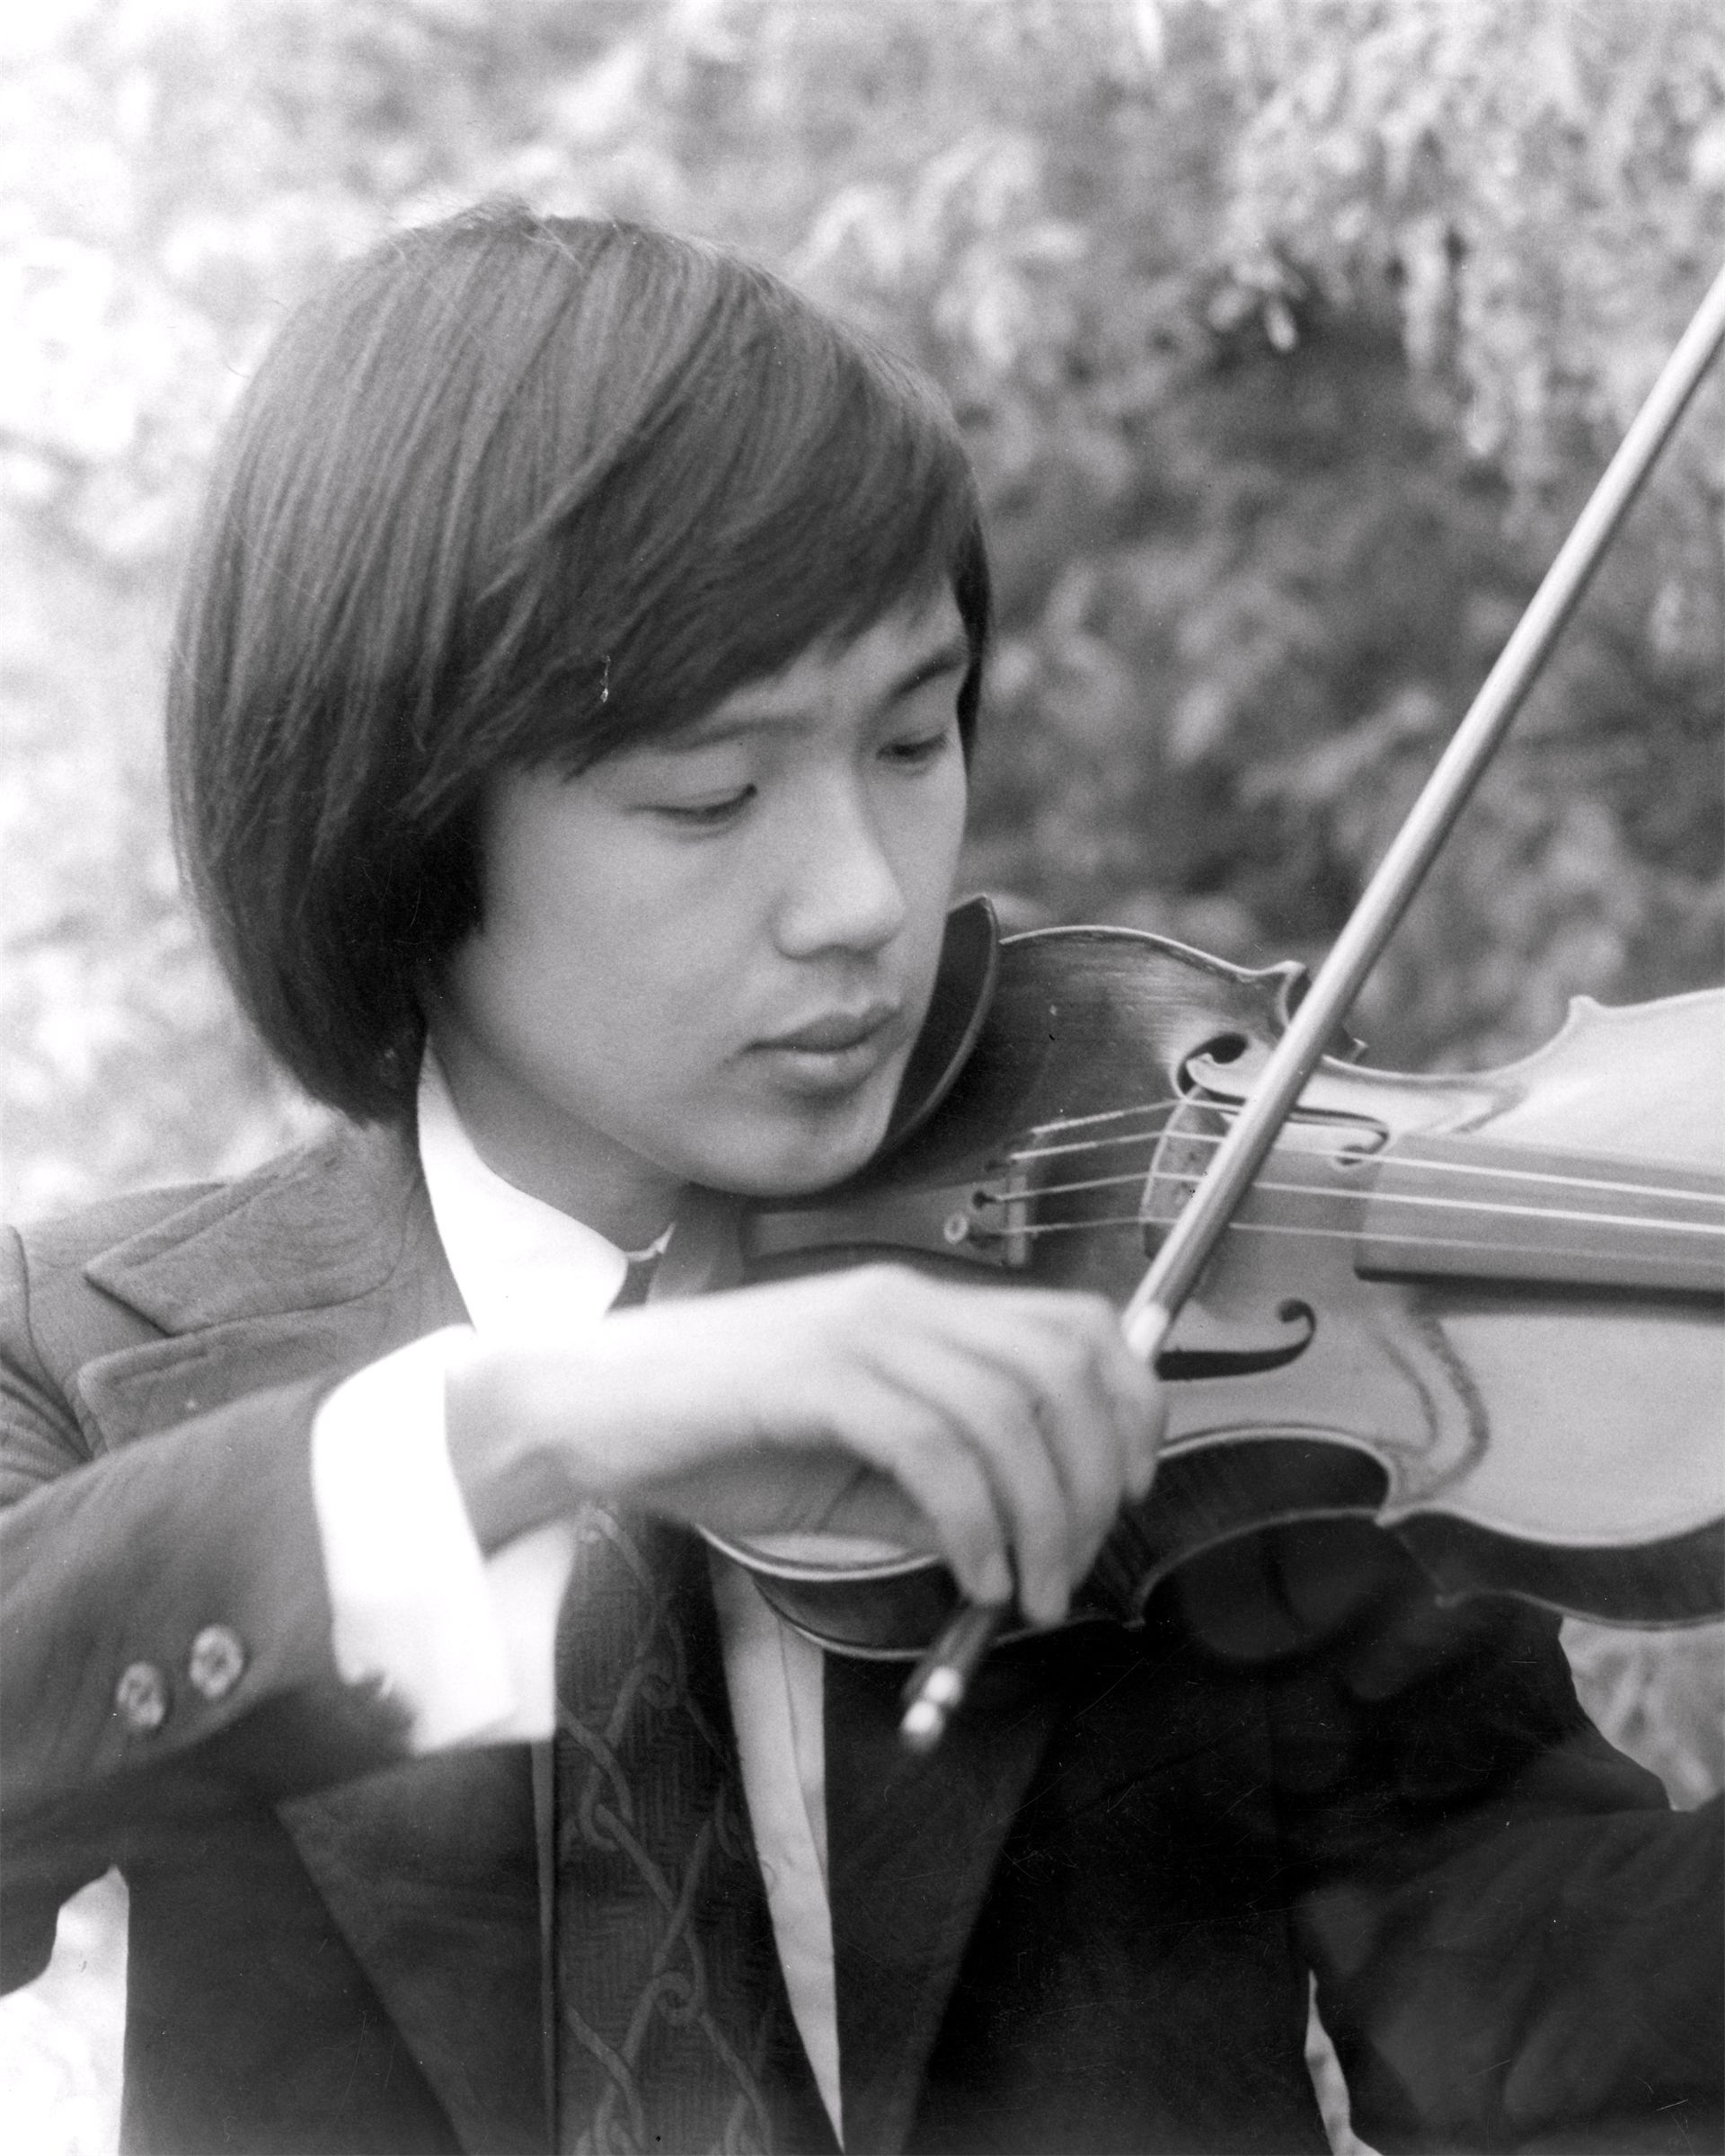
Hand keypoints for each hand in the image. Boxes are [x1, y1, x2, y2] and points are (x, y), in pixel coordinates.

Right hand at [446, 1264, 1163, 1624]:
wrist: (583, 1414)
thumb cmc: (709, 1437)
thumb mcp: (850, 1464)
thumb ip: (936, 1485)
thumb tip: (1024, 1532)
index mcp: (917, 1305)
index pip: (1076, 1321)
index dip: (1130, 1402)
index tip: (1130, 1488)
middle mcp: (901, 1301)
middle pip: (1062, 1364)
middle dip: (1097, 1477)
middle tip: (1075, 1565)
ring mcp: (857, 1331)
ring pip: (1009, 1411)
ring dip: (1042, 1520)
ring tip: (1025, 1595)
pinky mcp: (815, 1377)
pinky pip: (935, 1451)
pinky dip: (976, 1526)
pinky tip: (972, 1578)